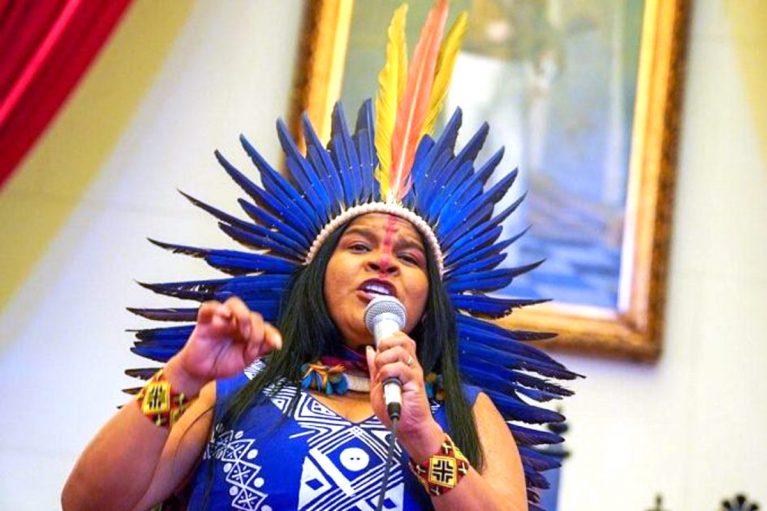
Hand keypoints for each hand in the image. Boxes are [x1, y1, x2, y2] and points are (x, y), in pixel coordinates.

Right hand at [166, 297, 281, 395]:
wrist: (201, 373)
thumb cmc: (222, 364)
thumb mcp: (245, 360)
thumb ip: (260, 349)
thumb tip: (275, 343)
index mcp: (248, 331)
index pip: (263, 325)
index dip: (272, 333)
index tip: (277, 344)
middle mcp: (236, 323)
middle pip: (252, 314)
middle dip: (257, 329)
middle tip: (251, 344)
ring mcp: (222, 320)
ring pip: (235, 304)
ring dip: (243, 315)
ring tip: (242, 332)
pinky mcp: (205, 321)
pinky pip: (209, 307)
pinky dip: (217, 308)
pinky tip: (224, 316)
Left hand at [366, 333, 443, 461]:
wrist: (409, 429)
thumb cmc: (396, 410)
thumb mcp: (378, 386)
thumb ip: (375, 368)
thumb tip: (370, 350)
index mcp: (403, 364)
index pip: (400, 339)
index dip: (388, 339)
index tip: (379, 351)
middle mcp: (411, 365)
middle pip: (402, 340)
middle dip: (385, 345)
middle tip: (379, 362)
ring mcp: (414, 372)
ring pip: (401, 350)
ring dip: (385, 359)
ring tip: (382, 374)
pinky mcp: (415, 382)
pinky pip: (401, 368)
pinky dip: (388, 372)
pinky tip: (386, 382)